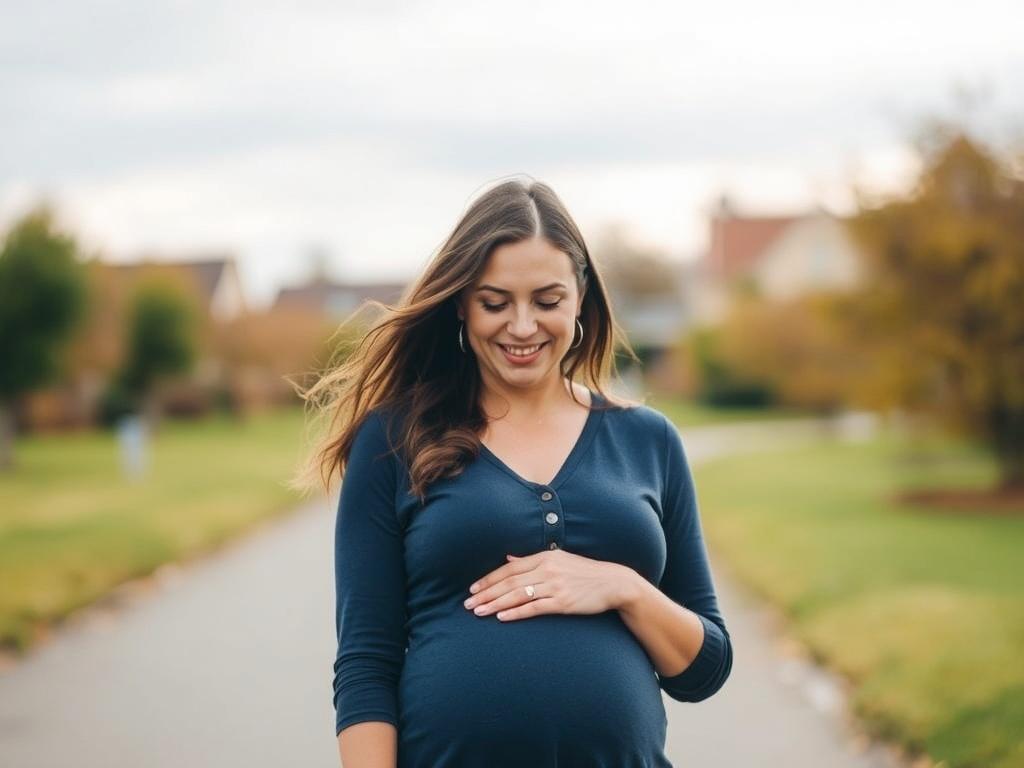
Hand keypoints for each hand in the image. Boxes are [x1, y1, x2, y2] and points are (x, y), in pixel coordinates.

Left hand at [462, 550, 637, 621]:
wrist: (613, 583)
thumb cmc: (584, 573)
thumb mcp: (559, 560)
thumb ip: (532, 560)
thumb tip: (509, 557)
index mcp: (544, 556)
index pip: (509, 568)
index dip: (489, 579)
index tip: (473, 589)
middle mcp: (547, 569)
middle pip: (509, 582)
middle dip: (486, 593)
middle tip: (468, 604)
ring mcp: (555, 585)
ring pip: (518, 595)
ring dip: (495, 604)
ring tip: (479, 612)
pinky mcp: (563, 602)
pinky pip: (534, 607)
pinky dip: (516, 612)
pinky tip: (502, 617)